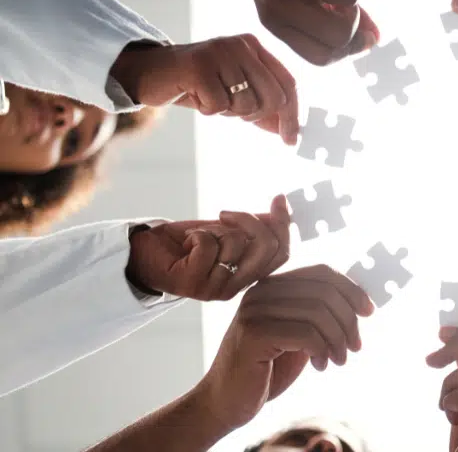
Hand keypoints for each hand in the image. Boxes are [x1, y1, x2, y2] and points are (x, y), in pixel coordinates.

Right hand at [111, 34, 299, 144]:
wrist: (151, 72)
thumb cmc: (199, 83)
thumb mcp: (236, 91)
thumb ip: (264, 107)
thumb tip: (291, 132)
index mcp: (255, 46)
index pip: (289, 83)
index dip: (292, 115)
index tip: (291, 140)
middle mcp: (241, 45)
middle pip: (273, 96)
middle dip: (255, 115)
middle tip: (233, 112)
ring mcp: (220, 53)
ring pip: (246, 104)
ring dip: (227, 111)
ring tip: (210, 98)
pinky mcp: (198, 66)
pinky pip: (218, 106)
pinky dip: (207, 110)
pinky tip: (196, 97)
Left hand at [125, 194, 291, 300]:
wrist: (144, 253)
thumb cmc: (184, 243)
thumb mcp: (225, 230)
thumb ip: (253, 226)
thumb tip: (281, 209)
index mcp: (248, 276)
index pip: (282, 254)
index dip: (284, 224)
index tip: (278, 199)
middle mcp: (236, 287)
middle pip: (267, 248)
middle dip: (249, 220)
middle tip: (224, 214)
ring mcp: (216, 288)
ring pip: (236, 243)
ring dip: (213, 230)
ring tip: (197, 237)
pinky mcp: (194, 283)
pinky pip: (208, 245)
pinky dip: (197, 234)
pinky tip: (186, 243)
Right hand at [194, 264, 373, 429]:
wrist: (227, 400)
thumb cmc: (267, 368)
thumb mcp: (299, 332)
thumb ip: (319, 313)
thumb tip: (360, 299)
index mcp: (273, 285)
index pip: (322, 271)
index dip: (351, 289)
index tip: (369, 312)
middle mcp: (262, 292)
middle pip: (324, 291)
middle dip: (348, 320)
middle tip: (354, 346)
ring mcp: (254, 311)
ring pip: (318, 312)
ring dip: (338, 339)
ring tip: (339, 359)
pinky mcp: (253, 335)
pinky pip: (306, 334)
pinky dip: (322, 350)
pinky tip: (321, 365)